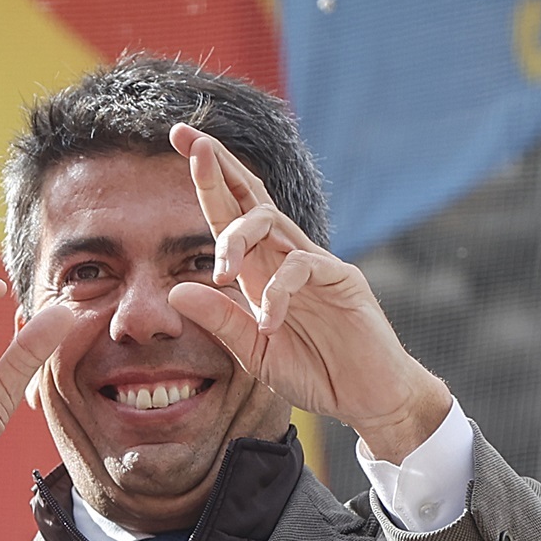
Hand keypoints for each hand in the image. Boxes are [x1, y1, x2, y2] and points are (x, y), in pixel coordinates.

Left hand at [165, 124, 450, 462]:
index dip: (207, 180)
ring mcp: (316, 265)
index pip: (229, 214)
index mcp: (260, 270)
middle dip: (219, 166)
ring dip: (236, 237)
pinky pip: (303, 267)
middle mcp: (285, 258)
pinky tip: (269, 321)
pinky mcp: (343, 281)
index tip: (181, 141)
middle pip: (252, 198)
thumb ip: (220, 321)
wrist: (366, 399)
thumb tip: (174, 290)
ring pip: (272, 222)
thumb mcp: (253, 351)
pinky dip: (278, 292)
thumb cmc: (314, 372)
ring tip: (222, 270)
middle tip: (189, 141)